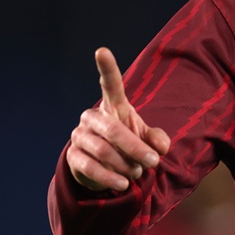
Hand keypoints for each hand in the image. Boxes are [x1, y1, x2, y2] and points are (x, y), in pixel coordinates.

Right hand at [66, 48, 170, 191]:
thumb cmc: (128, 145)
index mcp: (112, 106)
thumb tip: (161, 147)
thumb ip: (157, 139)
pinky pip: (91, 167)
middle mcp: (92, 117)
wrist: (104, 168)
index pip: (110, 84)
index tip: (101, 50)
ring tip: (138, 173)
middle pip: (113, 130)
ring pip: (103, 151)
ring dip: (125, 165)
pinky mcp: (73, 156)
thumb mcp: (146, 139)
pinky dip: (110, 177)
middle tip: (154, 162)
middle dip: (136, 148)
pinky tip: (123, 184)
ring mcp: (79, 136)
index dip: (107, 68)